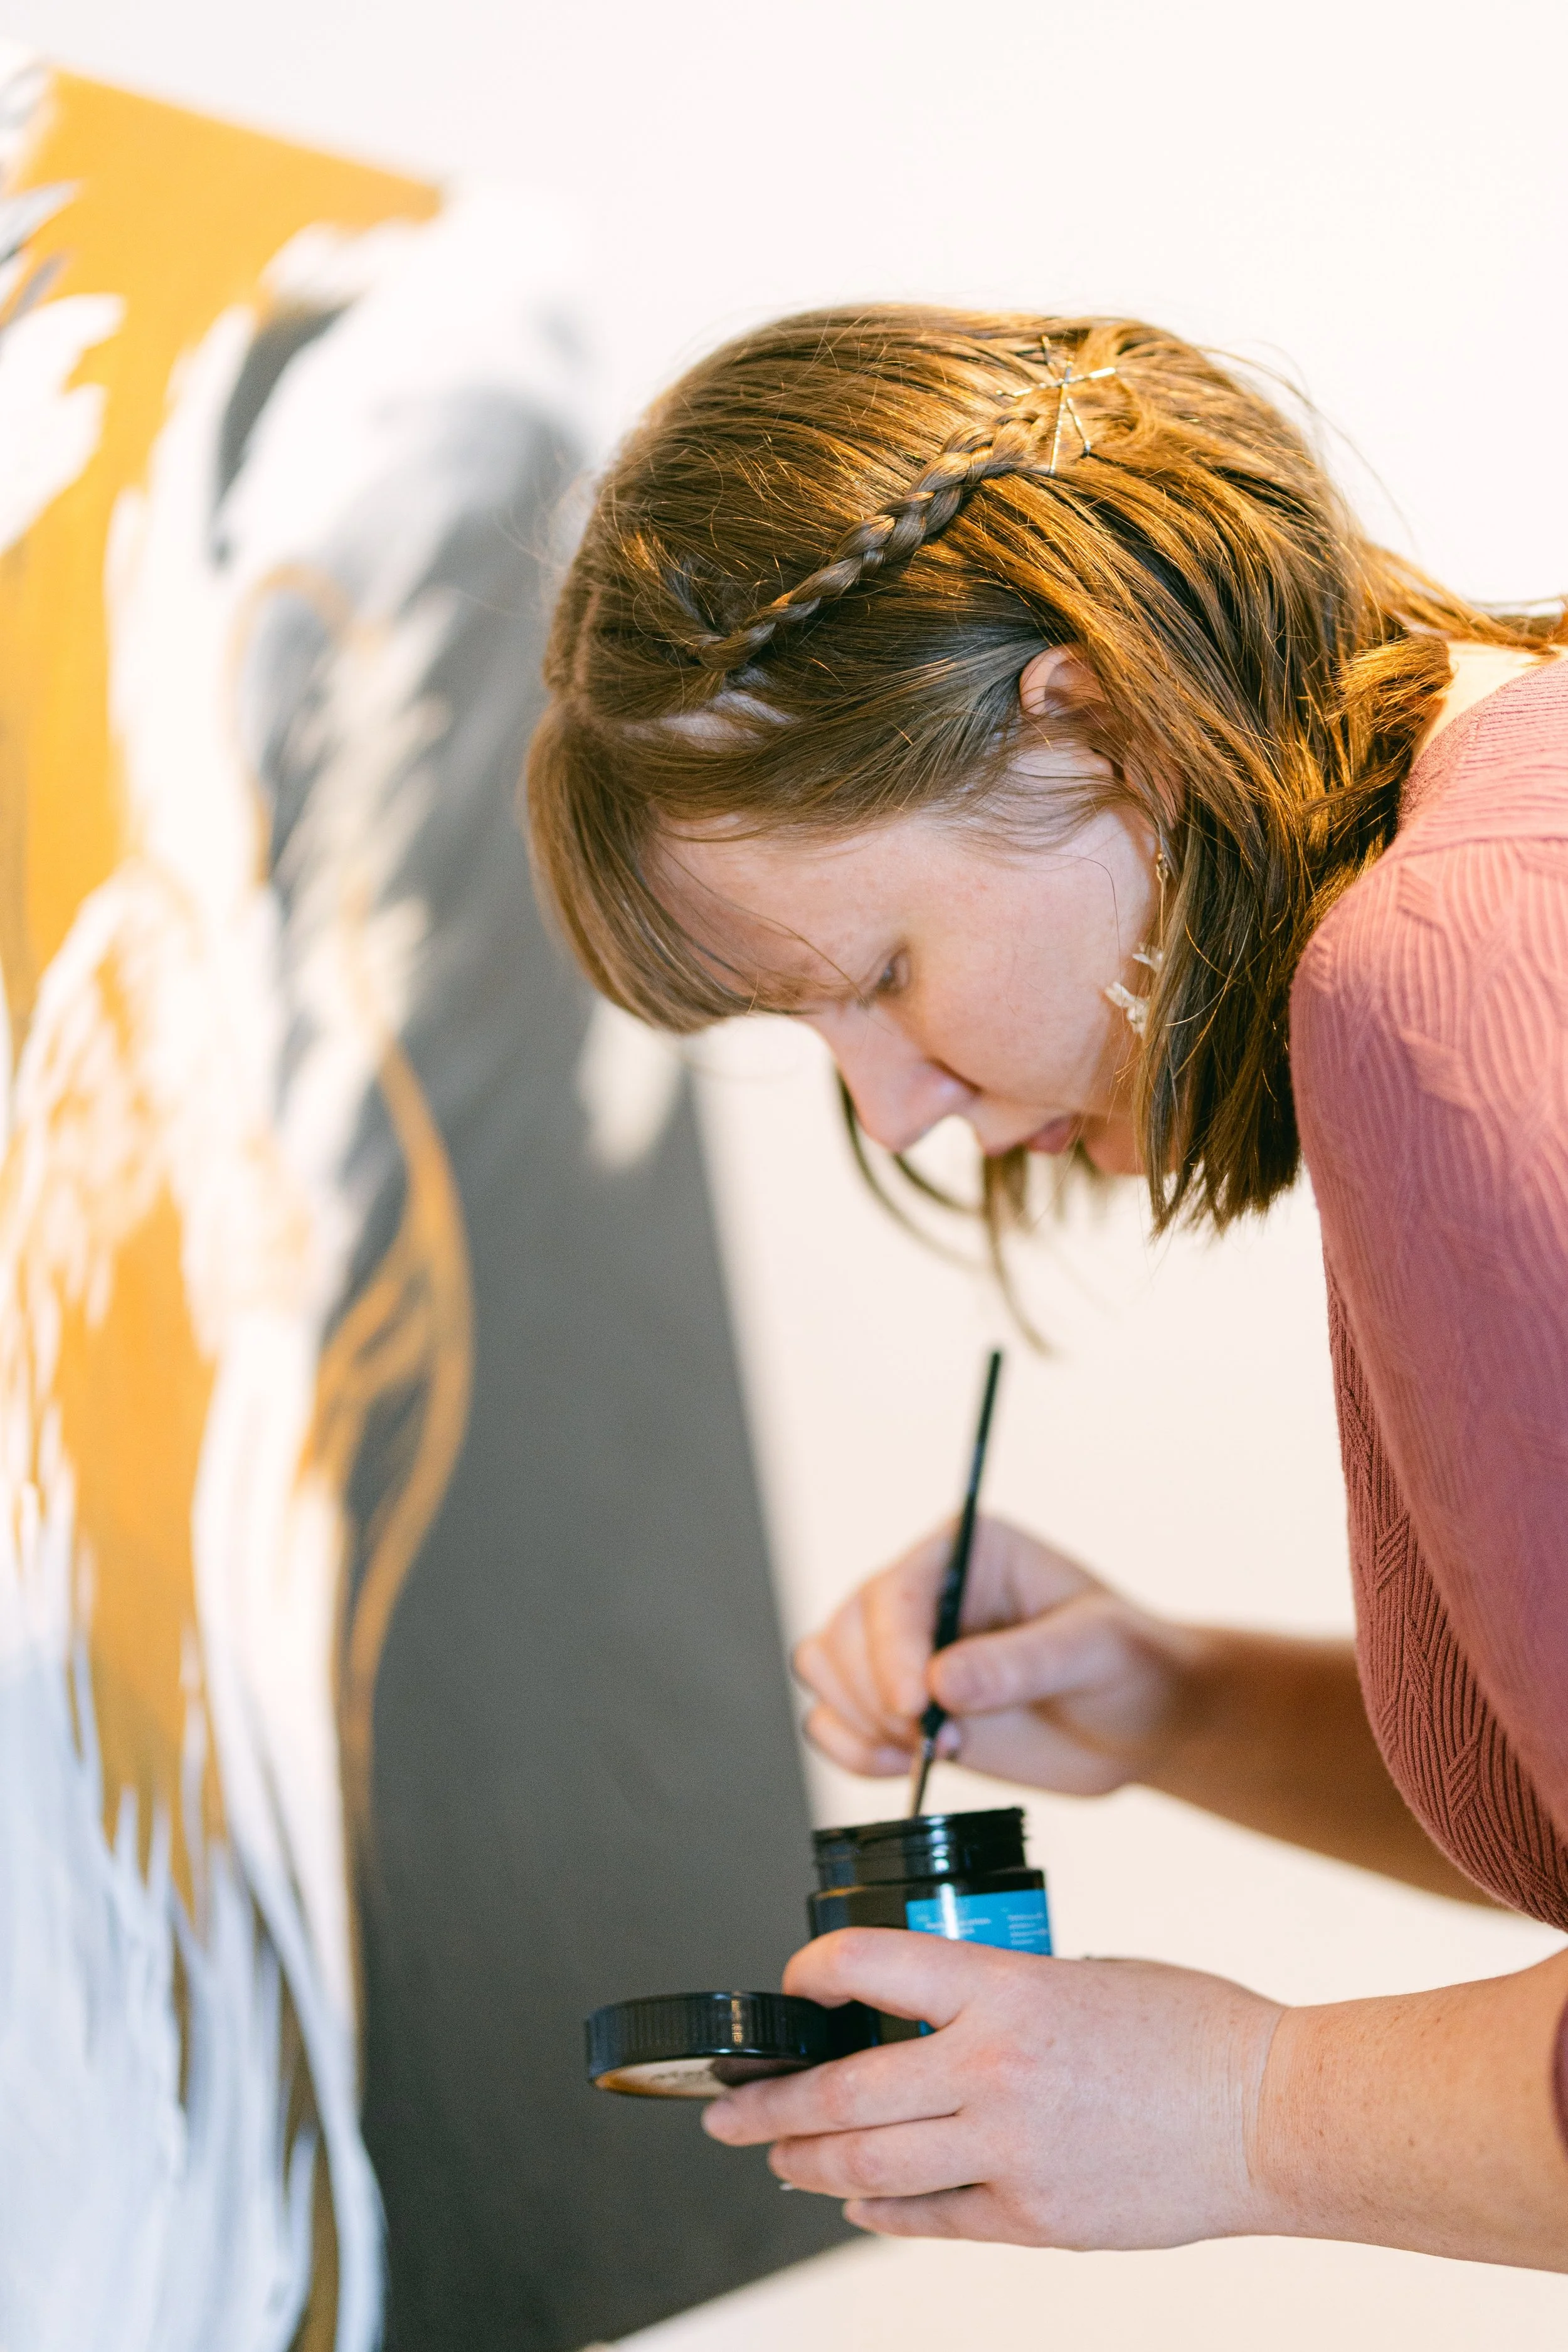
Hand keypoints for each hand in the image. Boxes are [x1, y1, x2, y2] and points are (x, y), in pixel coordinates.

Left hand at [703, 1928, 1283, 2247]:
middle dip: (767, 2105)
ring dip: (807, 2164)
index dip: (811, 1974)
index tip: (788, 1986)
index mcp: (1009, 1988)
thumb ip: (1001, 2001)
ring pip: (871, 2167)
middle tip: (723, 2111)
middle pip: (844, 2092)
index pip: (873, 1965)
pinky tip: (858, 2204)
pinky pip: (935, 2221)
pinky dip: (884, 2212)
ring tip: (773, 2157)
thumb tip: (935, 2028)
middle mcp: (995, 2069)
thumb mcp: (1083, 1975)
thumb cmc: (1193, 2031)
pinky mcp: (1037, 2219)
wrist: (1277, 2114)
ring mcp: (1013, 2152)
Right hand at [793, 1515, 1210, 1794]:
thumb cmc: (1132, 1664)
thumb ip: (1021, 1663)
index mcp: (967, 1550)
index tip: (919, 1706)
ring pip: (826, 1669)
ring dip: (864, 1722)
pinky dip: (852, 1750)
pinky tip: (904, 1766)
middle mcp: (924, 1591)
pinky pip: (832, 1719)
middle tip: (942, 1740)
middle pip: (845, 1631)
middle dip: (879, 1697)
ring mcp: (905, 1649)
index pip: (896, 1590)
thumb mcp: (1095, 1651)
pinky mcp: (899, 1703)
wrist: (1143, 1721)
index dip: (893, 1649)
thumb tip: (943, 1686)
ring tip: (938, 1749)